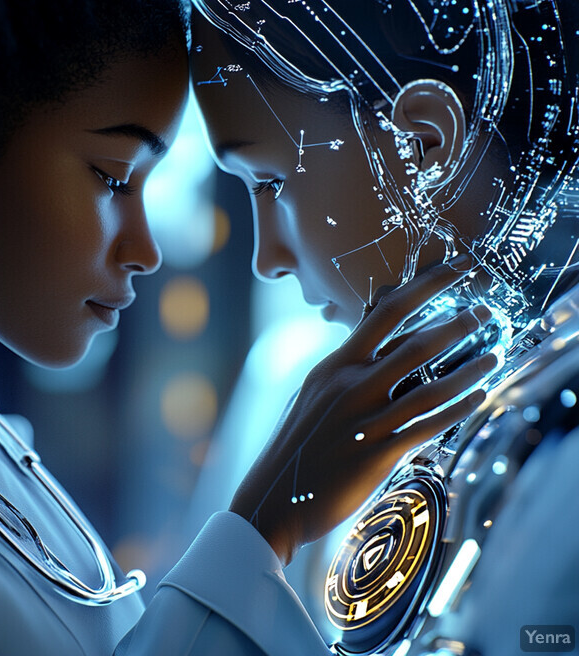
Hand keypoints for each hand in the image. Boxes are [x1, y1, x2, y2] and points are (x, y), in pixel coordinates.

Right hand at [229, 258, 496, 565]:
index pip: (383, 313)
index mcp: (333, 365)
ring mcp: (364, 419)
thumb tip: (372, 347)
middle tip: (485, 311)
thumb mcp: (312, 394)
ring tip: (494, 355)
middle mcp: (349, 385)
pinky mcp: (378, 454)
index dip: (423, 287)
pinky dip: (458, 409)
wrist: (273, 497)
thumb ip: (344, 370)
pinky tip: (479, 397)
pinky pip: (428, 426)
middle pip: (413, 343)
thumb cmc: (295, 445)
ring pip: (429, 386)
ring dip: (469, 368)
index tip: (452, 270)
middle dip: (456, 323)